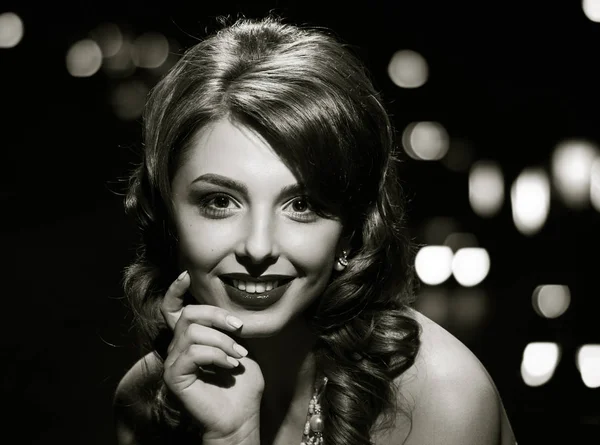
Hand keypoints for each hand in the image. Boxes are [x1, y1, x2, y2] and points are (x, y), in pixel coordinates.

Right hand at [160, 271, 264, 440]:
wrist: (241, 417)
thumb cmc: (242, 384)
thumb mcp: (240, 346)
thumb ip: (230, 327)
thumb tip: (231, 305)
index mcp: (190, 339)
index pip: (173, 309)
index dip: (176, 290)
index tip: (186, 275)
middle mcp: (177, 348)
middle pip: (188, 314)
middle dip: (217, 316)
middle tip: (240, 329)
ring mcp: (174, 363)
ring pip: (192, 331)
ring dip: (222, 340)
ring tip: (239, 356)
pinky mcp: (175, 377)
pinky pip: (193, 352)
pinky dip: (217, 355)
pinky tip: (231, 366)